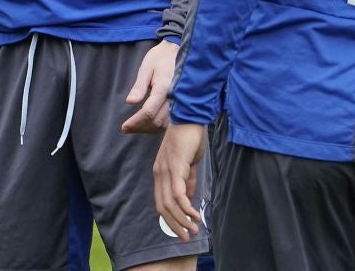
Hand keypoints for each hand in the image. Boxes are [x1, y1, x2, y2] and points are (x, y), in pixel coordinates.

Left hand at [121, 40, 178, 133]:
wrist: (178, 51)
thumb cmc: (160, 58)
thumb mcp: (146, 68)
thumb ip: (139, 86)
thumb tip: (130, 102)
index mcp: (165, 88)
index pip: (148, 112)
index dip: (135, 122)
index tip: (124, 127)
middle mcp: (175, 98)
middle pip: (157, 122)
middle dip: (140, 127)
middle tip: (126, 128)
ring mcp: (181, 102)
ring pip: (165, 125)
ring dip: (149, 129)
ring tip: (135, 127)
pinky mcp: (183, 104)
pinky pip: (172, 122)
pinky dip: (159, 126)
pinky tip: (148, 123)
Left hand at [154, 122, 206, 240]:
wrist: (190, 117)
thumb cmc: (189, 138)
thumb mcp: (188, 163)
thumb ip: (188, 180)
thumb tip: (189, 198)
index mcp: (161, 173)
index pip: (161, 202)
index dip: (170, 218)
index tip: (181, 230)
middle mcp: (160, 173)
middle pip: (163, 207)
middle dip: (174, 225)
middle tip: (186, 237)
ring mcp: (166, 170)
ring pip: (170, 203)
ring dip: (182, 220)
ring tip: (193, 230)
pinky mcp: (176, 167)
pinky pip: (178, 193)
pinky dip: (185, 207)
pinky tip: (194, 215)